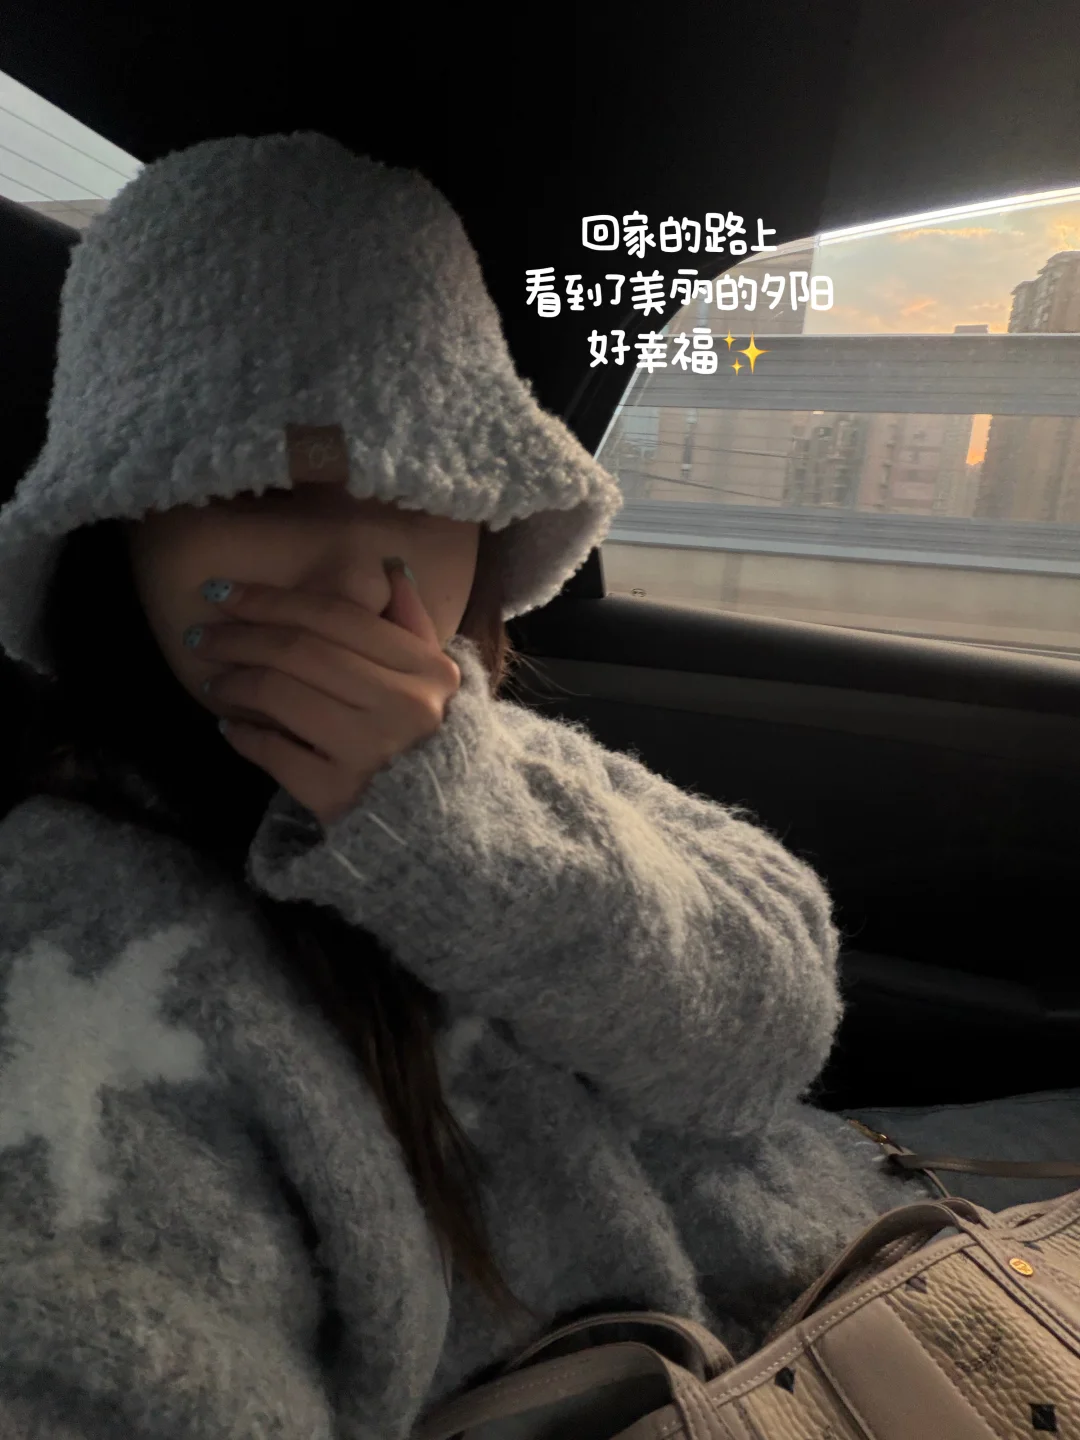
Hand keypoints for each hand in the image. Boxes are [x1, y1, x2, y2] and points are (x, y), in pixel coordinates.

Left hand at [197, 564, 461, 825]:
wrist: (439, 830)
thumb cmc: (431, 744)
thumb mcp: (436, 682)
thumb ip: (411, 624)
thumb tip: (387, 567)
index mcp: (428, 669)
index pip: (336, 616)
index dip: (272, 599)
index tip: (224, 593)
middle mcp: (405, 706)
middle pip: (301, 650)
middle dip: (240, 636)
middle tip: (200, 635)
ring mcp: (371, 752)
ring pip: (281, 695)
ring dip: (235, 682)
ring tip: (213, 679)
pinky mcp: (338, 795)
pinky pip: (273, 751)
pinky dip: (244, 736)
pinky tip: (230, 727)